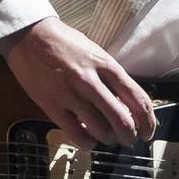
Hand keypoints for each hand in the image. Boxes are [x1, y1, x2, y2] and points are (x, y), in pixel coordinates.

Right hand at [3, 17, 155, 147]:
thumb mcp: (97, 54)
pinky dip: (87, 142)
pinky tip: (89, 139)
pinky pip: (75, 134)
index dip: (147, 121)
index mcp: (107, 65)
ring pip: (100, 130)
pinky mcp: (51, 105)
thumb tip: (129, 105)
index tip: (148, 132)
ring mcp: (70, 94)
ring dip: (109, 140)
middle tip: (129, 140)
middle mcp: (91, 81)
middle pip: (122, 120)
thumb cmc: (67, 44)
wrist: (30, 36)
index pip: (137, 98)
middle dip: (130, 136)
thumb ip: (112, 77)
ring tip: (108, 138)